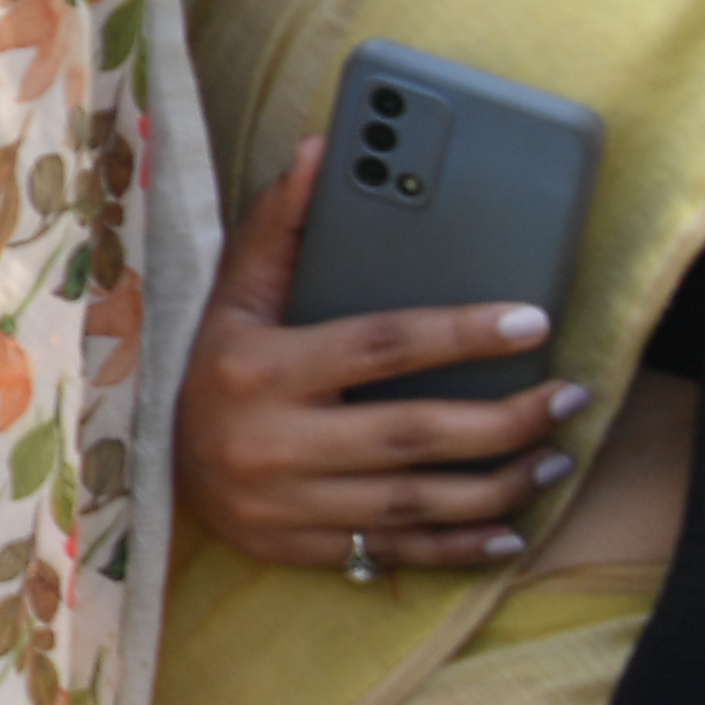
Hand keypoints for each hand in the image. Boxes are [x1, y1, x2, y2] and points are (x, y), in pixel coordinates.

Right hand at [176, 137, 580, 568]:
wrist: (136, 458)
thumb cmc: (201, 363)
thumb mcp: (229, 294)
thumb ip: (280, 225)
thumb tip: (324, 151)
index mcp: (255, 367)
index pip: (378, 346)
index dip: (460, 334)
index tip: (530, 322)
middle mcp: (268, 440)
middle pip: (411, 434)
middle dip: (504, 421)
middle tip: (568, 398)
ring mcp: (282, 503)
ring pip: (414, 501)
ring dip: (498, 484)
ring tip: (555, 458)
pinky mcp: (293, 548)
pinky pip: (393, 553)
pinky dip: (459, 547)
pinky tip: (510, 529)